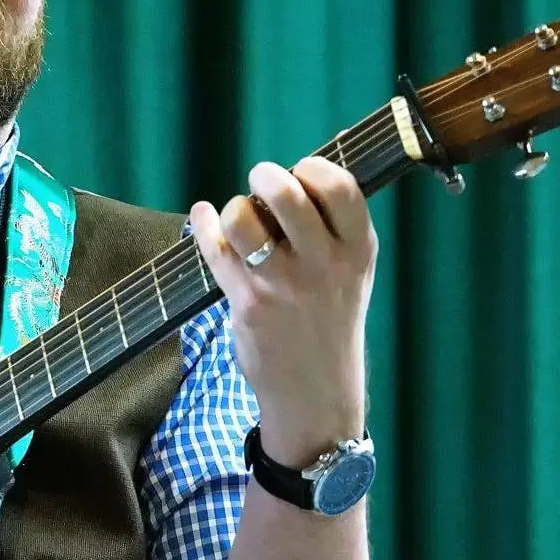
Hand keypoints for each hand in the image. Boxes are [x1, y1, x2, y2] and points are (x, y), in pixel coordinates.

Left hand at [189, 158, 377, 468]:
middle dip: (264, 176)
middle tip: (259, 183)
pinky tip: (202, 218)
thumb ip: (332, 228)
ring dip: (232, 209)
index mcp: (357, 250)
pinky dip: (202, 226)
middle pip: (286, 193)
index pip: (340, 187)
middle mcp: (324, 265)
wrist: (316, 391)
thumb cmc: (329, 320)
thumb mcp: (351, 273)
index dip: (313, 168)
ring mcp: (284, 285)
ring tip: (238, 220)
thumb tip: (291, 174)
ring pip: (242, 219)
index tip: (299, 171)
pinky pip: (215, 250)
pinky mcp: (248, 303)